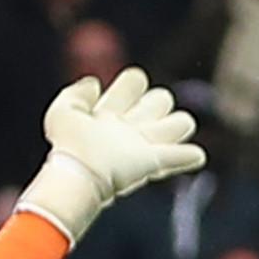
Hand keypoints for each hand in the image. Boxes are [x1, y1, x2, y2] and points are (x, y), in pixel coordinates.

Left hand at [17, 67, 206, 241]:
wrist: (79, 175)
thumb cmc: (68, 145)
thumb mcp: (63, 110)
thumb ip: (77, 92)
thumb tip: (94, 84)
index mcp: (108, 113)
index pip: (133, 83)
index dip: (132, 83)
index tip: (121, 93)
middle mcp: (129, 127)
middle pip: (160, 101)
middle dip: (158, 102)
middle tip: (144, 114)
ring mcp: (143, 145)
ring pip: (176, 125)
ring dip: (177, 125)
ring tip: (171, 133)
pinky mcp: (153, 163)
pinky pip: (179, 157)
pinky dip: (189, 156)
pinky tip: (195, 156)